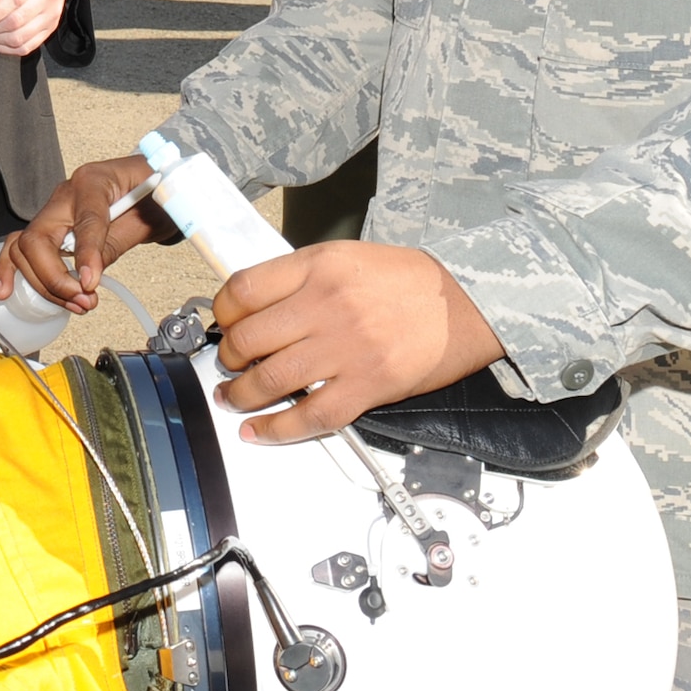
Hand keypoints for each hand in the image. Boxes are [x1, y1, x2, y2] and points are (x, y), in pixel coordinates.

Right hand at [0, 153, 174, 305]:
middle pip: (39, 238)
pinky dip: (11, 268)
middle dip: (55, 278)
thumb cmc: (153, 191)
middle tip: (83, 300)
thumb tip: (89, 277)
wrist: (154, 181)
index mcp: (95, 181)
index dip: (87, 255)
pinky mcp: (51, 225)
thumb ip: (115, 243)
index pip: (85, 220)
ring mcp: (55, 208)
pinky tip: (6, 290)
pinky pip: (21, 246)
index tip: (91, 285)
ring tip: (74, 304)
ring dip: (44, 283)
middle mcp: (67, 192)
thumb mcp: (147, 216)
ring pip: (26, 248)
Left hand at [212, 241, 505, 443]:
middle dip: (230, 357)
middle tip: (231, 362)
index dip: (223, 311)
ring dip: (241, 395)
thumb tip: (259, 305)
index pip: (245, 289)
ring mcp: (345, 348)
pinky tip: (259, 432)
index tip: (224, 321)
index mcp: (319, 266)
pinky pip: (308, 417)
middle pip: (250, 338)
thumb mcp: (350, 258)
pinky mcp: (365, 386)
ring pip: (270, 380)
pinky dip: (276, 431)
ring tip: (234, 398)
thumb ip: (304, 277)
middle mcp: (326, 305)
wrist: (467, 304)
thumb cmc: (413, 281)